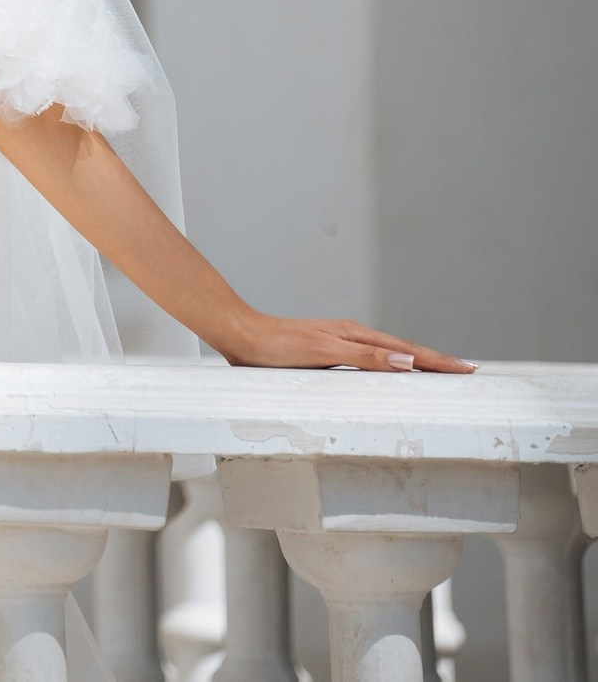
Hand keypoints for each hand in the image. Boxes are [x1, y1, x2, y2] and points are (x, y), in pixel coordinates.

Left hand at [214, 311, 475, 373]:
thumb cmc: (276, 346)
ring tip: (438, 372)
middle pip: (403, 350)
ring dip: (414, 363)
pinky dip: (388, 366)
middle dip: (435, 361)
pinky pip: (368, 360)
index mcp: (356, 336)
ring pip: (387, 354)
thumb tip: (408, 362)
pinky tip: (388, 374)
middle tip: (467, 371)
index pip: (408, 352)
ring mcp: (340, 343)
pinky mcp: (326, 352)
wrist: (240, 335)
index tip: (469, 369)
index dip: (438, 362)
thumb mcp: (323, 352)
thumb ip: (365, 358)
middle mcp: (351, 337)